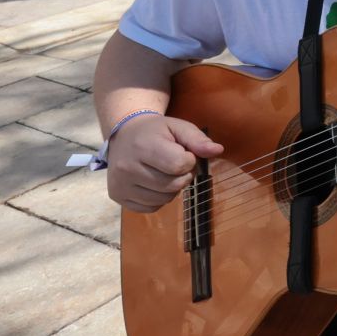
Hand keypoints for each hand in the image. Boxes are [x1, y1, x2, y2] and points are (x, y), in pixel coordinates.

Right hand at [107, 114, 223, 213]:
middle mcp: (127, 168)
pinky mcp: (118, 197)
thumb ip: (198, 139)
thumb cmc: (155, 132)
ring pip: (164, 199)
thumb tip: (218, 150)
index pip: (179, 165)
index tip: (183, 153)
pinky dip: (159, 198)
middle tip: (175, 163)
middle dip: (182, 175)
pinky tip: (153, 182)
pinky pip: (151, 207)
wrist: (124, 135)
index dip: (189, 160)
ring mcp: (120, 185)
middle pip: (173, 185)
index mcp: (143, 146)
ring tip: (163, 172)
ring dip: (172, 188)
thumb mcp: (177, 127)